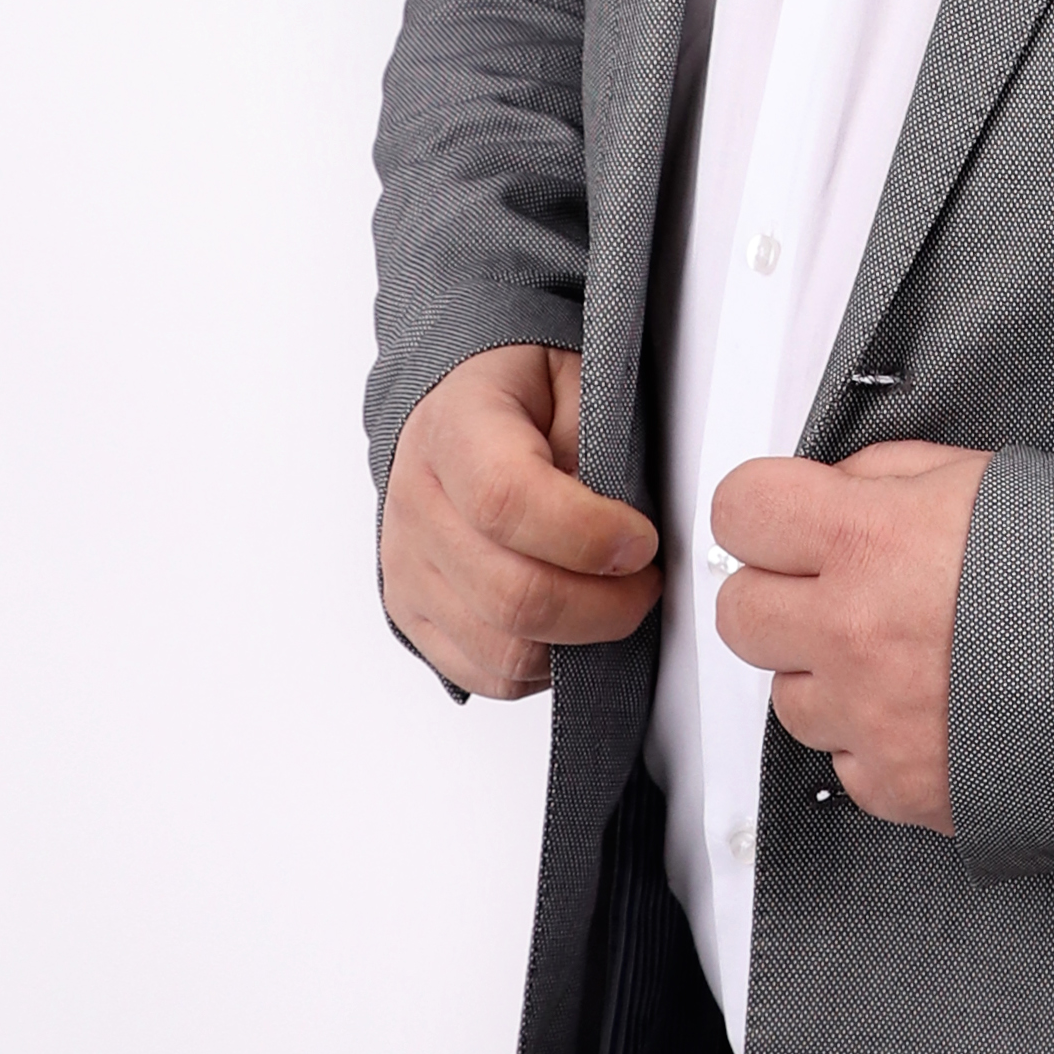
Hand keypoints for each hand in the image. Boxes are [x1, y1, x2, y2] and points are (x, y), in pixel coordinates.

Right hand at [382, 345, 661, 698]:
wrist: (464, 403)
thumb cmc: (525, 392)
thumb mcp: (577, 379)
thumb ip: (600, 445)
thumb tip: (624, 528)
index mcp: (454, 431)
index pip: (507, 502)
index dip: (589, 535)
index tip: (641, 538)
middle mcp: (416, 504)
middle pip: (512, 595)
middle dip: (605, 605)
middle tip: (644, 581)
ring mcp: (408, 566)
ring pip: (504, 651)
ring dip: (581, 641)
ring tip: (611, 599)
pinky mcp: (413, 613)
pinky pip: (486, 674)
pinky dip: (545, 667)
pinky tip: (570, 624)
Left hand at [710, 440, 994, 832]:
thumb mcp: (987, 477)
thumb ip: (891, 477)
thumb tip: (838, 490)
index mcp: (870, 541)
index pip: (741, 511)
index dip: (762, 512)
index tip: (781, 521)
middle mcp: (854, 632)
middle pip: (742, 612)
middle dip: (780, 595)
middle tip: (834, 591)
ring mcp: (870, 716)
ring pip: (788, 697)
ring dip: (830, 675)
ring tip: (904, 657)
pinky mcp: (898, 784)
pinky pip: (845, 762)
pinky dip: (875, 741)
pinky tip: (930, 710)